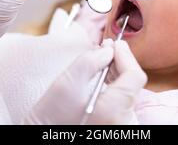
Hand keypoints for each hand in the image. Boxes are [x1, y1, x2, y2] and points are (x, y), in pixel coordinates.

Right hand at [24, 40, 146, 124]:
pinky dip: (116, 85)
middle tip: (105, 48)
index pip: (135, 76)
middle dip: (121, 61)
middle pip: (133, 83)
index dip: (125, 55)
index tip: (113, 43)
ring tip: (102, 60)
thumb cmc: (52, 115)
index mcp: (114, 109)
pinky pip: (123, 101)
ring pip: (129, 91)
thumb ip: (90, 61)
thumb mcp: (68, 82)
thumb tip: (108, 51)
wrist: (43, 134)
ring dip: (118, 72)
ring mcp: (121, 124)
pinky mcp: (116, 125)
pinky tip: (104, 77)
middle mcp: (123, 120)